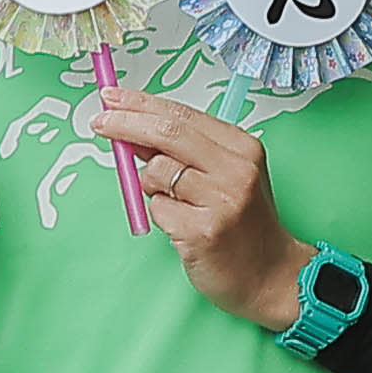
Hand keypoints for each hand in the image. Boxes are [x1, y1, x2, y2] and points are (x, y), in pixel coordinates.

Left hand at [87, 88, 302, 327]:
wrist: (271, 274)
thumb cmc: (242, 222)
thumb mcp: (223, 174)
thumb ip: (183, 149)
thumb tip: (131, 126)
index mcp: (241, 147)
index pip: (181, 114)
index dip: (140, 103)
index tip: (111, 98)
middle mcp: (235, 170)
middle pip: (166, 133)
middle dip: (125, 124)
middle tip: (100, 123)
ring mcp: (221, 201)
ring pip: (155, 172)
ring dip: (150, 185)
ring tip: (177, 203)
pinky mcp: (203, 232)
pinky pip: (157, 209)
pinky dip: (160, 214)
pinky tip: (183, 226)